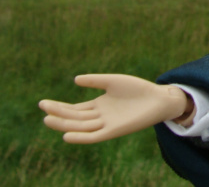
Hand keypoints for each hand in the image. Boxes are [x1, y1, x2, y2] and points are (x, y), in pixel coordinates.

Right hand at [39, 74, 192, 143]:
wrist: (159, 98)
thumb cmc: (138, 89)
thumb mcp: (113, 81)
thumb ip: (95, 80)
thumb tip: (74, 79)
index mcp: (99, 105)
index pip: (74, 109)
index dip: (59, 107)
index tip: (43, 103)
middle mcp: (100, 116)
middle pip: (74, 117)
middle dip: (58, 113)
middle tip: (42, 108)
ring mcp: (106, 124)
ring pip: (81, 126)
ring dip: (64, 125)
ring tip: (48, 119)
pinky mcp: (114, 131)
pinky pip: (94, 137)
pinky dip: (80, 137)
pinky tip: (67, 135)